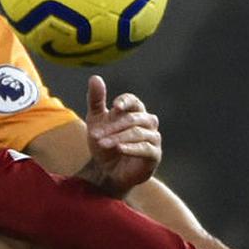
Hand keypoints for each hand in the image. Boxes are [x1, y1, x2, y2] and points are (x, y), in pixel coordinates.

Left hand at [85, 75, 160, 194]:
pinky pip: (146, 149)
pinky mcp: (154, 155)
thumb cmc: (104, 143)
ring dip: (119, 137)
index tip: (113, 107)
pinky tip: (120, 149)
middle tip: (95, 134)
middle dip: (113, 126)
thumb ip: (96, 100)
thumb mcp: (96, 121)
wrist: (107, 171)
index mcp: (134, 111)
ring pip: (138, 133)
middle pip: (133, 118)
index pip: (133, 101)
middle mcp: (147, 123)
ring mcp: (153, 139)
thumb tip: (95, 77)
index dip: (125, 102)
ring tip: (102, 143)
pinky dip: (132, 148)